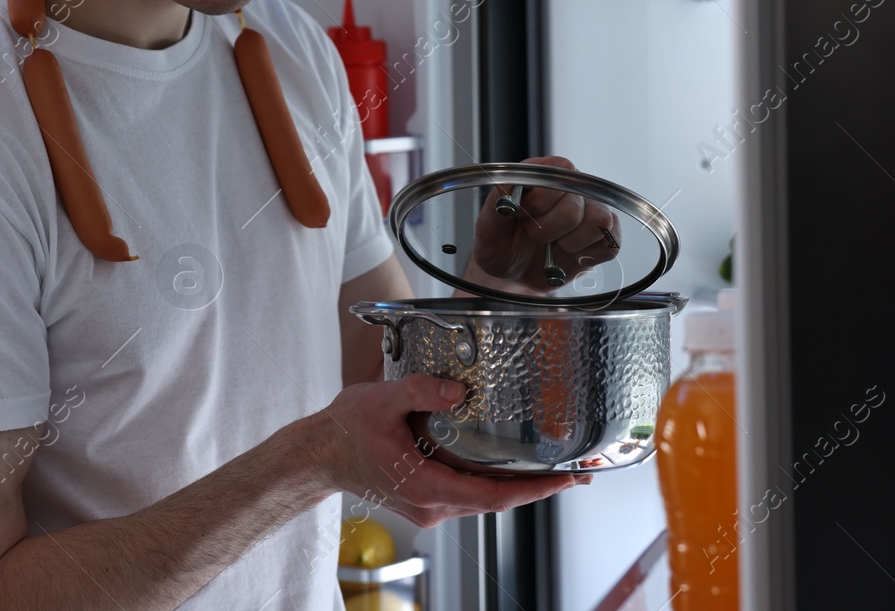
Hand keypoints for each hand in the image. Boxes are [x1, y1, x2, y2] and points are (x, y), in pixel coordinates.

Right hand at [312, 374, 586, 527]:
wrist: (318, 455)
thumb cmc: (344, 432)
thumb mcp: (381, 400)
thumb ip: (419, 390)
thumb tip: (456, 388)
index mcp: (425, 486)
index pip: (493, 495)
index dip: (534, 490)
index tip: (565, 480)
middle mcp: (432, 504)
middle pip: (497, 501)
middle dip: (538, 488)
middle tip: (577, 472)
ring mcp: (429, 505)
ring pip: (484, 499)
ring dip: (518, 486)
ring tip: (553, 469)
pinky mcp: (426, 498)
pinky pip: (469, 493)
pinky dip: (494, 482)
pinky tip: (510, 466)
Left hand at [465, 156, 621, 293]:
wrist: (513, 276)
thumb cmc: (502, 246)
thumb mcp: (488, 228)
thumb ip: (495, 204)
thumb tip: (508, 187)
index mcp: (543, 175)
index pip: (561, 169)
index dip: (542, 197)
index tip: (523, 215)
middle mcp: (572, 188)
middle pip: (575, 204)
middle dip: (548, 229)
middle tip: (534, 236)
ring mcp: (592, 211)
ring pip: (598, 220)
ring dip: (570, 242)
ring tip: (554, 246)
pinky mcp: (605, 237)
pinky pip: (610, 244)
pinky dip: (588, 255)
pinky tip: (570, 255)